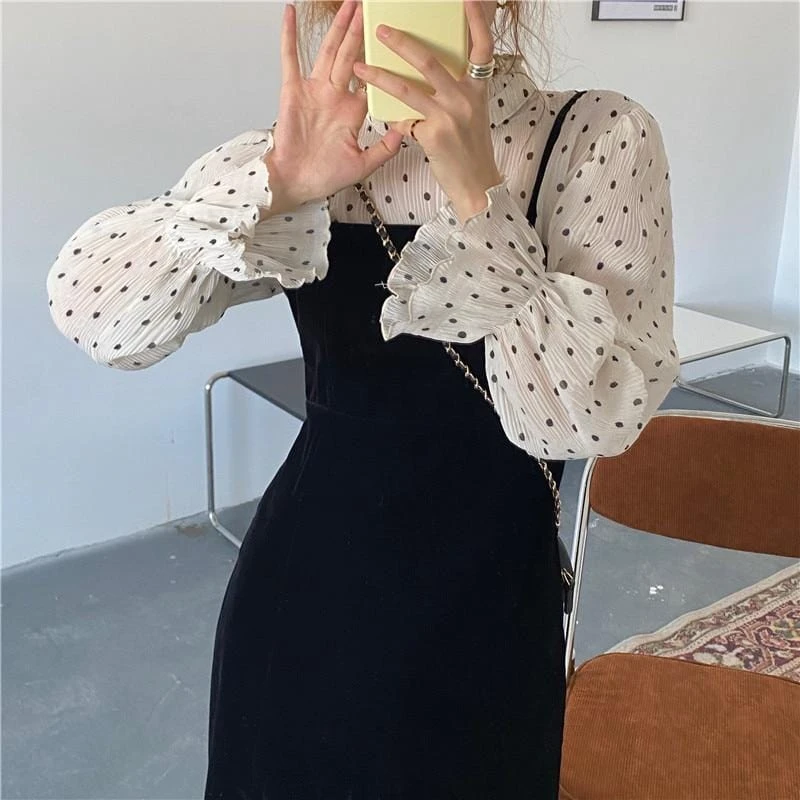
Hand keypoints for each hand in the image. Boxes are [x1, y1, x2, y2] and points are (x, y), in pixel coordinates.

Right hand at [267, 0, 403, 208]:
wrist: (296, 183)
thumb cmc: (325, 176)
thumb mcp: (363, 165)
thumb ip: (384, 148)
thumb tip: (405, 130)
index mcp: (353, 112)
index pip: (372, 80)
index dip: (383, 61)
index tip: (396, 41)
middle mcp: (335, 96)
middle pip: (352, 55)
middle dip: (362, 31)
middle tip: (371, 8)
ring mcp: (314, 91)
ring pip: (329, 51)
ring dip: (338, 27)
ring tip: (349, 4)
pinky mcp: (293, 91)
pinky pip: (290, 58)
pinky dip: (289, 35)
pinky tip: (290, 13)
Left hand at [352, 0, 502, 222]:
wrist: (476, 185)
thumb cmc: (471, 150)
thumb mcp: (473, 113)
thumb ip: (457, 91)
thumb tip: (433, 72)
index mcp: (477, 89)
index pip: (482, 48)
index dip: (476, 22)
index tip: (465, 1)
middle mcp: (465, 98)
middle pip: (430, 61)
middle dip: (401, 43)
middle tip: (380, 30)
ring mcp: (448, 116)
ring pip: (407, 88)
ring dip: (379, 76)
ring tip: (359, 67)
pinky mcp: (433, 135)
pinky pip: (403, 118)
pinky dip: (390, 115)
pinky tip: (377, 111)